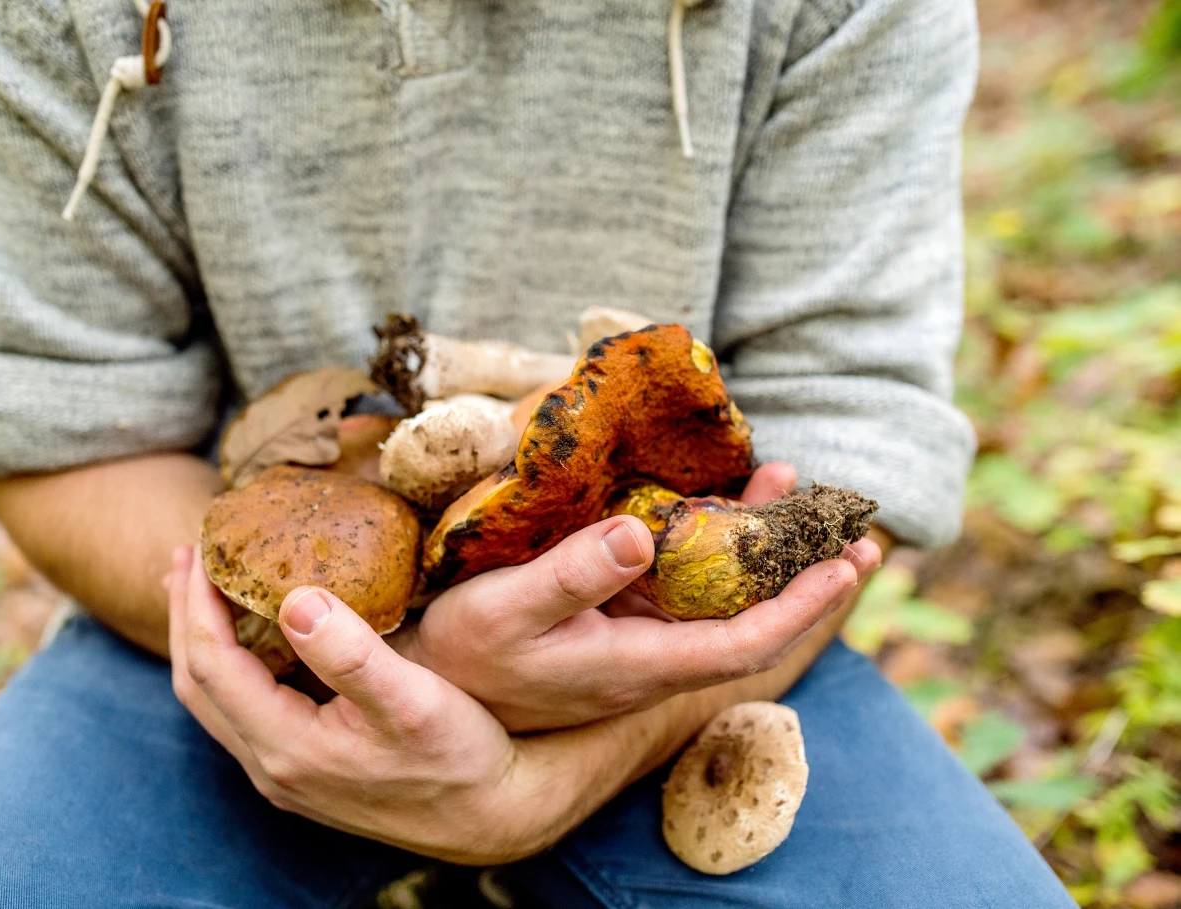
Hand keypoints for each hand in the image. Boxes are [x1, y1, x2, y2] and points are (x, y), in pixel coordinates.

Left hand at [165, 547, 560, 864]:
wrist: (492, 817)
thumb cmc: (460, 757)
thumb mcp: (415, 699)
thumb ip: (350, 653)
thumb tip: (294, 599)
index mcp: (288, 745)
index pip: (213, 664)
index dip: (199, 601)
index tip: (205, 546)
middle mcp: (273, 767)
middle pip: (197, 685)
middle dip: (184, 616)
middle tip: (185, 555)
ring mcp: (286, 774)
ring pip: (216, 701)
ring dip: (202, 641)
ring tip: (202, 589)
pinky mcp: (304, 771)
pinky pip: (242, 711)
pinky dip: (232, 665)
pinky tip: (252, 638)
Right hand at [396, 462, 881, 731]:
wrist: (436, 685)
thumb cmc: (469, 649)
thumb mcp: (508, 609)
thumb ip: (572, 575)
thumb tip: (641, 534)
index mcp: (637, 664)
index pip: (744, 644)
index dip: (801, 609)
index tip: (846, 566)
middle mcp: (652, 660)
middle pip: (750, 623)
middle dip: (805, 580)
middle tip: (857, 534)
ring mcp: (639, 642)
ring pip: (721, 601)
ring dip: (761, 552)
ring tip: (787, 488)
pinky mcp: (621, 624)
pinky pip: (686, 587)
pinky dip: (713, 547)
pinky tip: (715, 507)